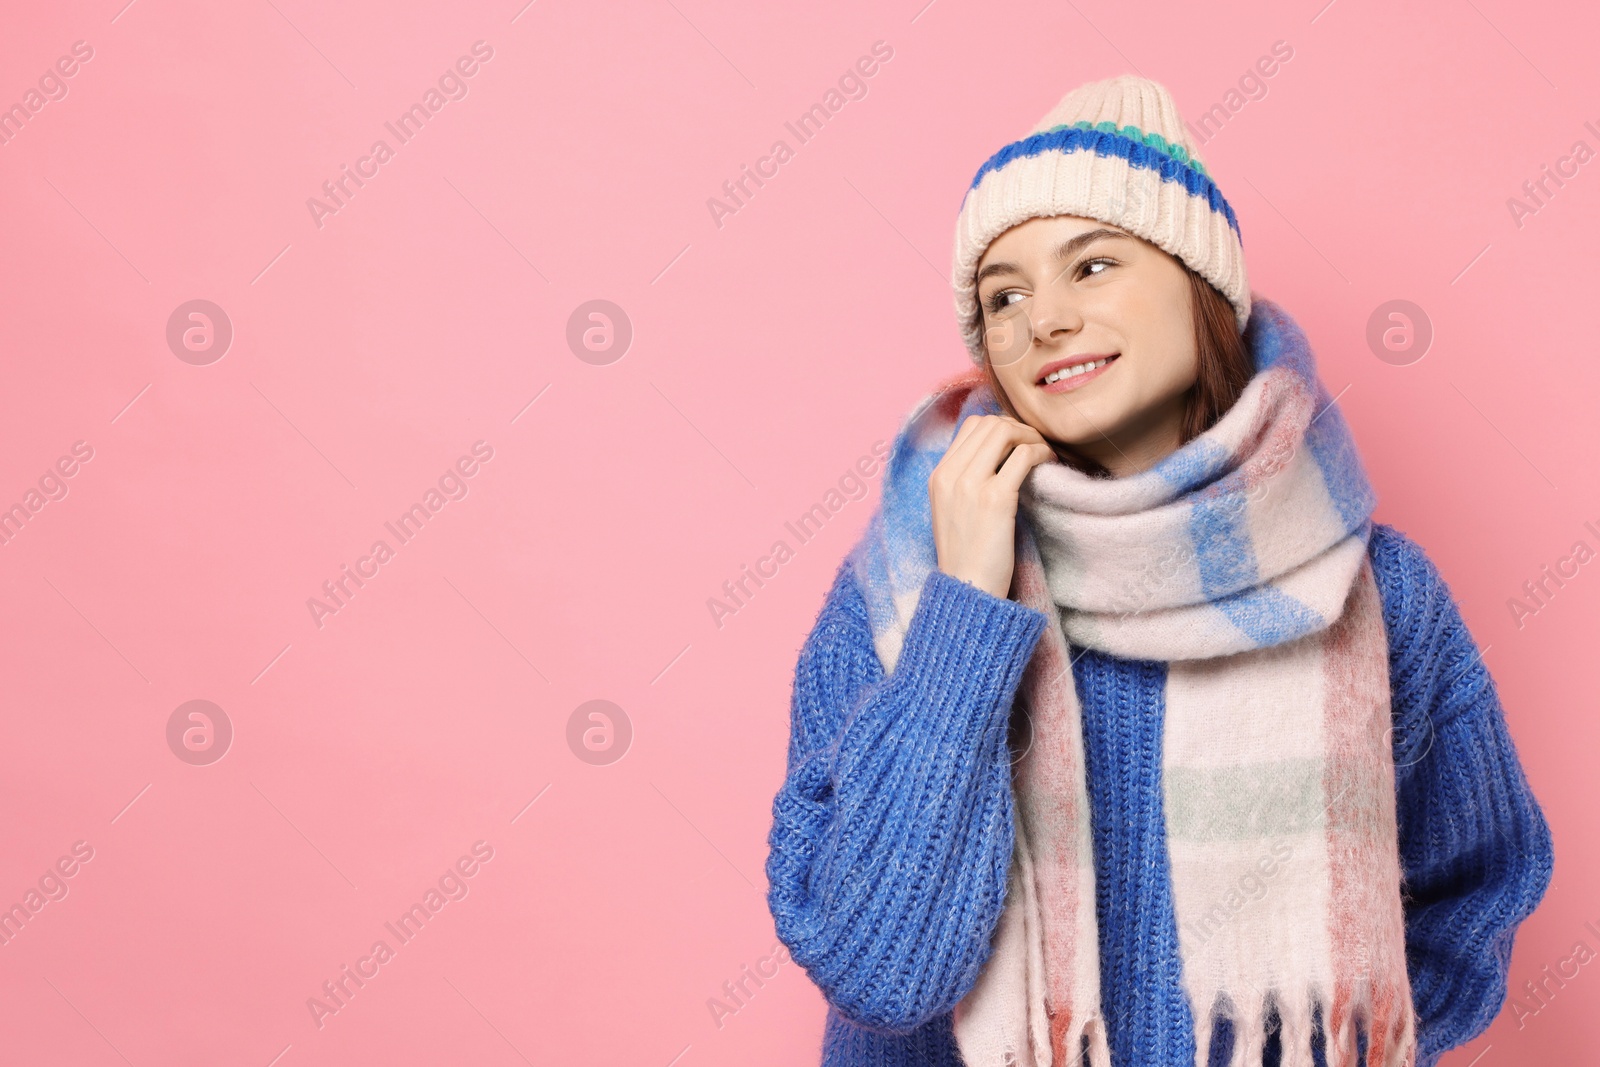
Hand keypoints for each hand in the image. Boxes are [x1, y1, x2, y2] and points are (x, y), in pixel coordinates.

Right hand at [928, 414, 1056, 598]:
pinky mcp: (995, 499)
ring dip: (1031, 437)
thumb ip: (966, 481)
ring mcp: (970, 486)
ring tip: (1044, 453)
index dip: (1001, 426)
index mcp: (938, 477)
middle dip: (1019, 428)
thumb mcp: (953, 511)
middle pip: (989, 423)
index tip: (1019, 443)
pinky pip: (1023, 456)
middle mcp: (950, 476)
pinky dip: (1041, 453)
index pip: (971, 426)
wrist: (967, 590)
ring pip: (1005, 432)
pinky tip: (1049, 463)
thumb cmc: (967, 556)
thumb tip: (1000, 453)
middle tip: (1037, 446)